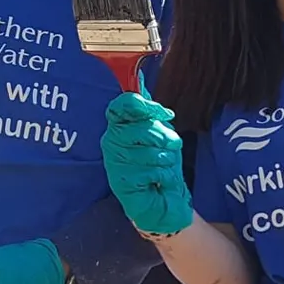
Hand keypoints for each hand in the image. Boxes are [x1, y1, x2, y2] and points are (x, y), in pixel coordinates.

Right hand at [100, 91, 191, 235]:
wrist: (165, 202)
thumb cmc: (162, 166)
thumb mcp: (162, 135)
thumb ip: (151, 113)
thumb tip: (142, 80)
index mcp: (120, 127)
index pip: (122, 105)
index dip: (145, 106)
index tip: (164, 114)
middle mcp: (111, 141)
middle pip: (139, 127)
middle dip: (162, 137)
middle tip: (172, 146)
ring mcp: (114, 161)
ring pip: (148, 150)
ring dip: (165, 160)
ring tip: (163, 168)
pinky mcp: (120, 181)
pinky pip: (149, 170)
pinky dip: (162, 176)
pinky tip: (158, 182)